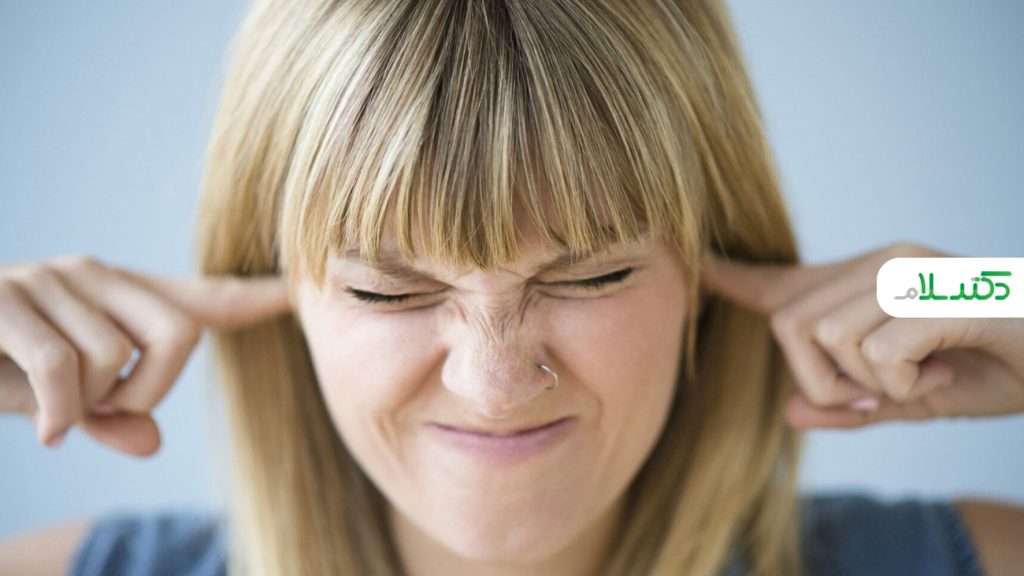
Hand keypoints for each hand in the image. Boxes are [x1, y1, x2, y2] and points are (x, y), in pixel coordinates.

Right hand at [0, 255, 289, 455]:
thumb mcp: (58, 401)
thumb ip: (109, 414)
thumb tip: (150, 443)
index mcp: (116, 294)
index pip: (200, 297)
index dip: (252, 296)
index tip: (296, 292)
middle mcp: (91, 274)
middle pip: (179, 337)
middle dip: (151, 391)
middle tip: (105, 410)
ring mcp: (47, 280)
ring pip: (115, 360)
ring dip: (86, 404)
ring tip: (51, 407)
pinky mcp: (3, 300)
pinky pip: (63, 368)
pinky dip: (60, 413)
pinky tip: (46, 432)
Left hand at [699, 242, 1023, 428]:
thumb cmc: (987, 369)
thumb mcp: (906, 401)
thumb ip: (848, 406)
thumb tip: (789, 411)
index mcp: (862, 283)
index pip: (779, 281)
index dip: (728, 278)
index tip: (690, 263)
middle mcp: (879, 262)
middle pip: (790, 324)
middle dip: (822, 380)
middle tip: (878, 395)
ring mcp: (909, 270)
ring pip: (828, 337)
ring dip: (869, 385)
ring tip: (920, 380)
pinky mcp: (940, 292)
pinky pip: (879, 353)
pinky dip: (906, 387)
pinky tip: (943, 376)